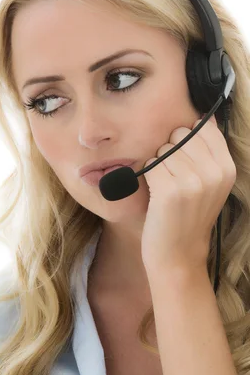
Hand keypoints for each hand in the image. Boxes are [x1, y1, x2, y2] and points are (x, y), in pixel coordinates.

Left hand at [141, 114, 236, 277]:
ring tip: (166, 188)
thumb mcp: (209, 184)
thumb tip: (205, 118)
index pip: (204, 128)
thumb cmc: (188, 216)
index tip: (185, 160)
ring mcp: (193, 182)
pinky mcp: (170, 191)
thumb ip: (209, 152)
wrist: (178, 256)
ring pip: (163, 149)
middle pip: (181, 135)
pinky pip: (151, 165)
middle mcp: (214, 173)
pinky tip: (157, 193)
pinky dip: (148, 177)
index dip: (187, 140)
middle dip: (170, 151)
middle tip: (174, 178)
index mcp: (227, 169)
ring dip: (158, 165)